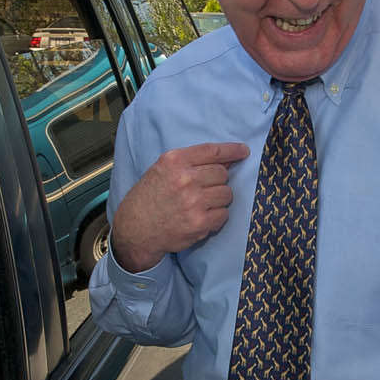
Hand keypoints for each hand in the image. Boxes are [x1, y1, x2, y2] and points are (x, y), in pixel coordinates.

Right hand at [110, 142, 249, 271]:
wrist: (136, 229)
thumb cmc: (150, 197)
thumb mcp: (162, 170)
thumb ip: (191, 163)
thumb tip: (226, 160)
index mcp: (174, 161)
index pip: (212, 151)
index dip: (232, 150)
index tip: (243, 151)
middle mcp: (184, 179)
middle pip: (222, 173)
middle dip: (218, 181)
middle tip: (205, 189)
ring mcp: (193, 202)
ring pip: (226, 194)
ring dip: (219, 199)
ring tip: (202, 204)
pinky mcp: (199, 223)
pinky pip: (223, 215)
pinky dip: (216, 217)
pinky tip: (201, 217)